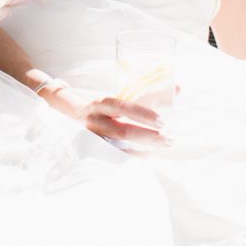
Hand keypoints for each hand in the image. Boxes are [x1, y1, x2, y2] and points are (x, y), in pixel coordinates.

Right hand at [42, 84, 166, 147]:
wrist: (66, 117)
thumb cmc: (100, 108)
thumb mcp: (117, 99)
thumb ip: (146, 95)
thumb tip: (179, 88)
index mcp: (99, 103)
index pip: (122, 107)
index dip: (142, 114)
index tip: (164, 120)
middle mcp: (94, 121)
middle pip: (123, 131)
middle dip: (148, 135)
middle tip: (170, 137)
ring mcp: (92, 139)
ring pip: (120, 147)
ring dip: (145, 147)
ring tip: (165, 145)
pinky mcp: (91, 152)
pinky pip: (115, 157)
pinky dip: (133, 157)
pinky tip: (149, 155)